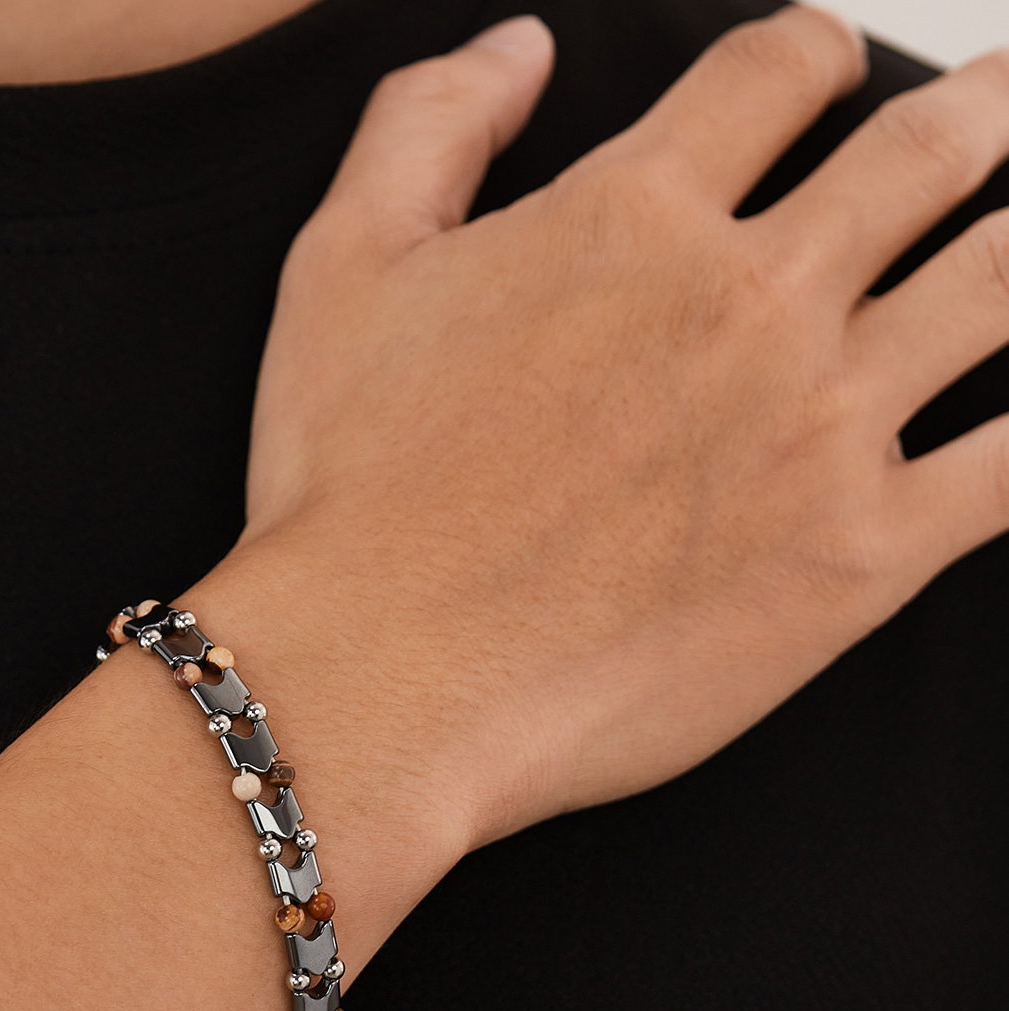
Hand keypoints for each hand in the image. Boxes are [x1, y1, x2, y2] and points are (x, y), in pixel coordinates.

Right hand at [232, 5, 1008, 854]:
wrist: (382, 680)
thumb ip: (426, 126)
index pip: (777, 73)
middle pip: (929, 151)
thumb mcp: (336, 269)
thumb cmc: (346, 489)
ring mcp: (822, 429)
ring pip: (1001, 282)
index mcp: (633, 215)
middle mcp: (754, 299)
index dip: (812, 51)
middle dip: (987, 103)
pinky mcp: (857, 558)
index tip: (822, 69)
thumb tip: (517, 46)